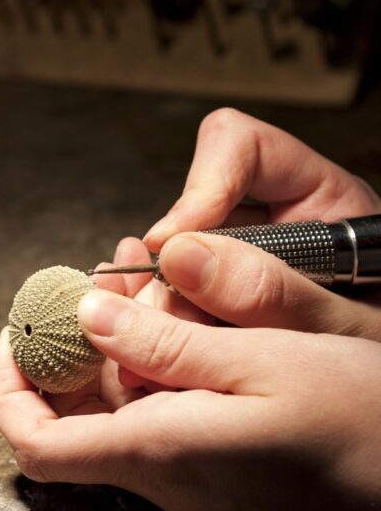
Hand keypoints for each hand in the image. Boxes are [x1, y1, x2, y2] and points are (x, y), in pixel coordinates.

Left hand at [0, 292, 380, 510]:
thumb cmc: (357, 425)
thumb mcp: (262, 361)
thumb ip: (167, 344)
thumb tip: (88, 318)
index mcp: (159, 450)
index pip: (36, 443)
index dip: (9, 390)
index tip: (21, 333)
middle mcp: (163, 473)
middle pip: (74, 418)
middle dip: (70, 346)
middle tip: (94, 280)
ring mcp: (190, 474)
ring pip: (119, 408)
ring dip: (116, 345)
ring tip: (138, 279)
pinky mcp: (216, 465)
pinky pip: (160, 413)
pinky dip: (154, 363)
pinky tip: (180, 318)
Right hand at [136, 108, 380, 339]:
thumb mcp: (345, 328)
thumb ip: (274, 292)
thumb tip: (180, 254)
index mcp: (320, 201)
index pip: (243, 148)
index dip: (201, 187)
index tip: (169, 245)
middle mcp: (272, 227)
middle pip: (191, 215)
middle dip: (172, 274)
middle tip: (171, 325)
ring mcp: (237, 268)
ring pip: (169, 267)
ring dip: (164, 312)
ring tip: (177, 356)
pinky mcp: (213, 307)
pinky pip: (169, 305)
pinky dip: (164, 334)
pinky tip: (174, 362)